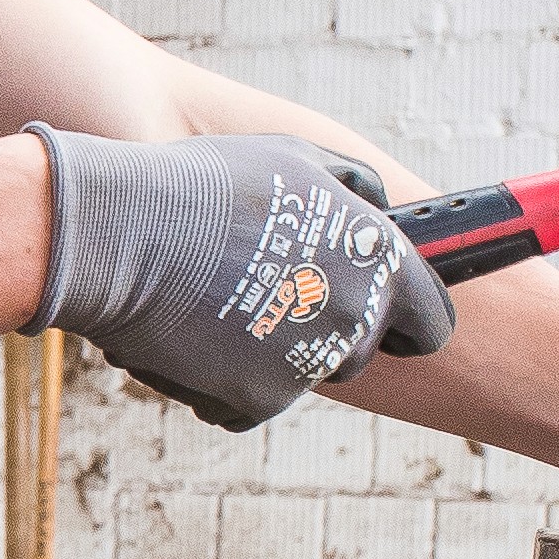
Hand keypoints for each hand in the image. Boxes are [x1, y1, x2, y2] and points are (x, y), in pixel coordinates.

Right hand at [28, 128, 454, 430]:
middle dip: (324, 329)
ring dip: (270, 350)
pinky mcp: (258, 402)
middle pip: (359, 349)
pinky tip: (192, 335)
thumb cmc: (207, 186)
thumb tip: (375, 205)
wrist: (125, 236)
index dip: (412, 320)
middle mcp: (353, 318)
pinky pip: (250, 400)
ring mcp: (307, 365)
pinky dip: (224, 378)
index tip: (394, 321)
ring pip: (300, 373)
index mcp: (377, 260)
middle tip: (272, 292)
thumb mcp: (295, 157)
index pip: (432, 319)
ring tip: (220, 301)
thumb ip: (351, 185)